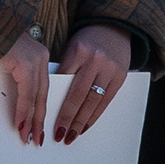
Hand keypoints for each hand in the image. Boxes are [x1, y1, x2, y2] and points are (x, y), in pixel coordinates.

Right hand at [0, 30, 53, 147]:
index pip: (43, 89)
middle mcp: (41, 58)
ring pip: (36, 97)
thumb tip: (17, 101)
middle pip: (43, 95)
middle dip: (39, 120)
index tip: (38, 127)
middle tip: (36, 138)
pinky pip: (26, 93)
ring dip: (31, 119)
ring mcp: (35, 60)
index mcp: (39, 57)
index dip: (40, 110)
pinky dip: (22, 110)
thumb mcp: (9, 61)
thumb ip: (17, 76)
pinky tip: (20, 122)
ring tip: (27, 136)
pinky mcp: (26, 63)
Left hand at [53, 24, 136, 144]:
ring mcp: (110, 69)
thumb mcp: (71, 49)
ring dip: (82, 121)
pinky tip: (86, 126)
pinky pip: (106, 101)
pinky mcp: (120, 77)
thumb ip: (64, 70)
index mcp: (78, 51)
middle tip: (59, 134)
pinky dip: (95, 115)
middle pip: (79, 94)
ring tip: (71, 135)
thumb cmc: (86, 42)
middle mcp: (95, 60)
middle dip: (68, 116)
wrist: (113, 27)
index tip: (44, 117)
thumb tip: (52, 99)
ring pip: (93, 101)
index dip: (54, 101)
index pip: (63, 80)